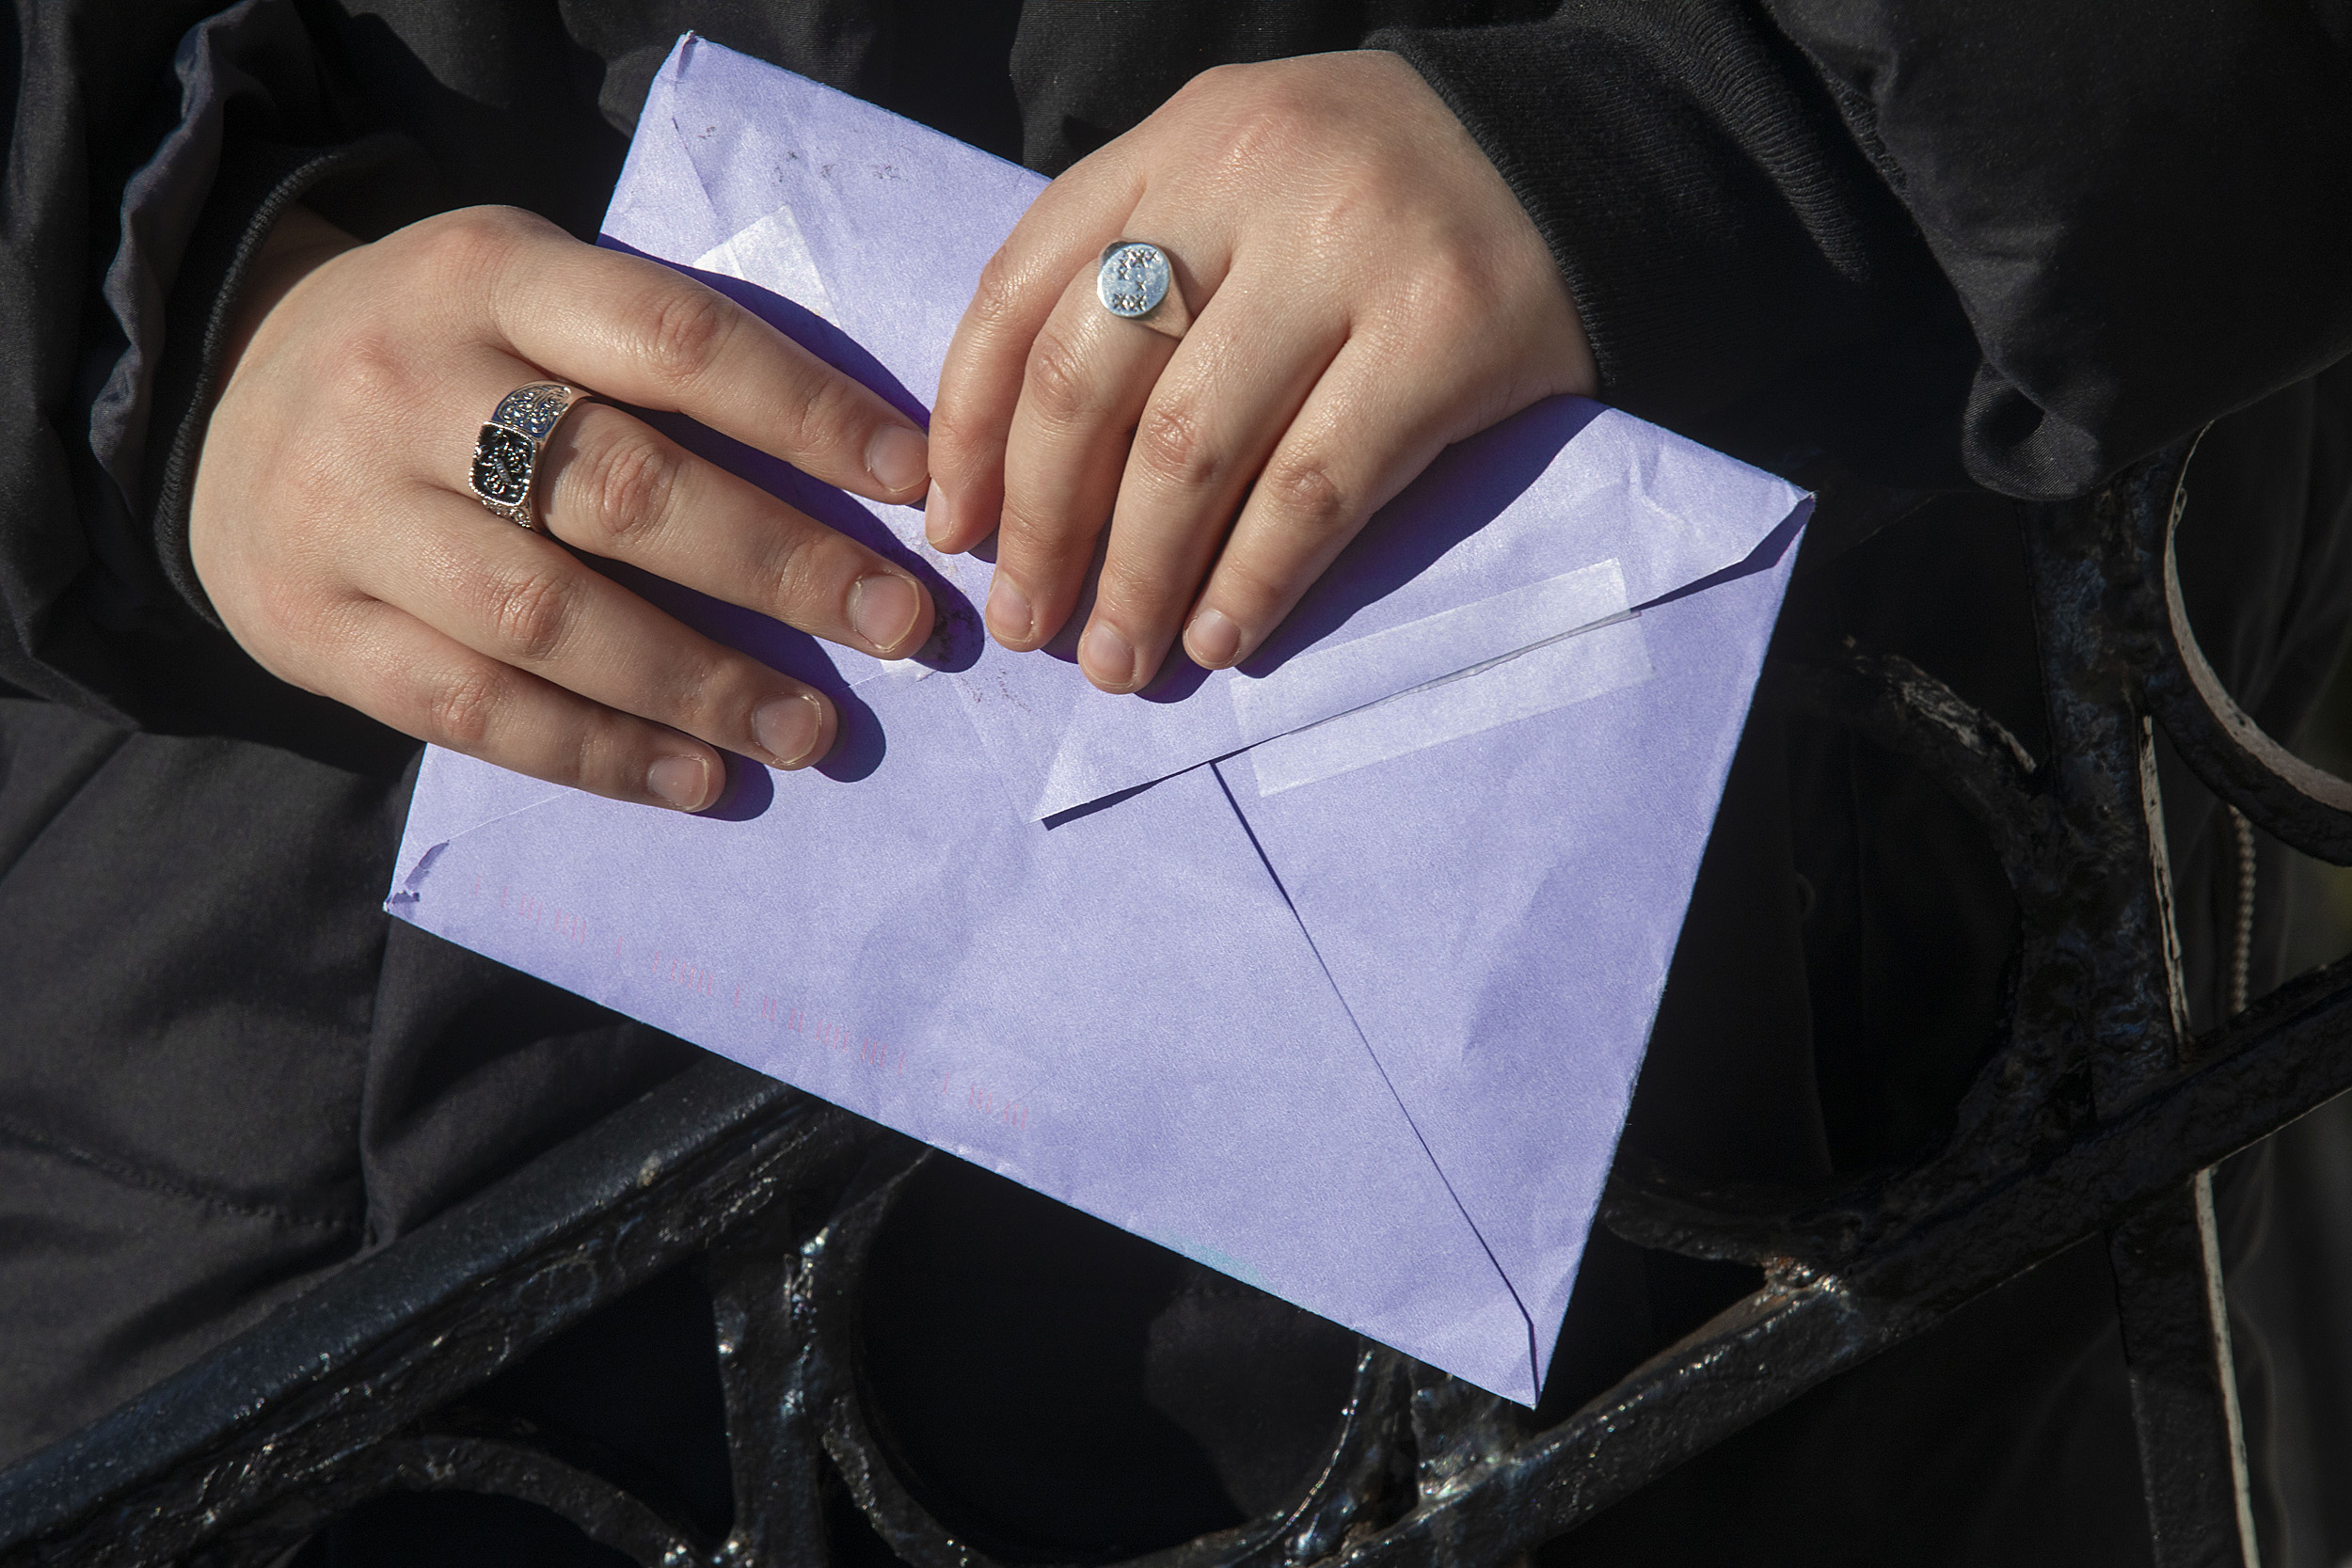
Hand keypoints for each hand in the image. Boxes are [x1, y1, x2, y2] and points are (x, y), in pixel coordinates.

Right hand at [190, 204, 937, 811]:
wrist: (217, 391)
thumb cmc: (443, 354)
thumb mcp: (528, 296)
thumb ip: (655, 358)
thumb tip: (862, 473)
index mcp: (488, 275)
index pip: (674, 339)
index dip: (805, 412)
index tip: (913, 481)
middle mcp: (407, 384)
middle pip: (621, 487)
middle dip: (781, 566)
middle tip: (900, 625)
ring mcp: (348, 513)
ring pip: (549, 616)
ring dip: (701, 685)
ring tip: (814, 731)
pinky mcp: (311, 629)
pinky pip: (476, 709)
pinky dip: (602, 755)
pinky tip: (700, 780)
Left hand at [924, 50, 1595, 692]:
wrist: (1583, 161)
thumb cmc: (1378, 199)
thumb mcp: (1239, 181)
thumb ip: (1138, 273)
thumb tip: (1013, 464)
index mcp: (1180, 141)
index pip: (1021, 290)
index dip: (969, 427)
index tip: (955, 531)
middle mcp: (1250, 177)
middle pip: (1089, 381)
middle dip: (1041, 526)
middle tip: (1028, 625)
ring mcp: (1351, 251)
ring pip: (1191, 449)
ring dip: (1139, 580)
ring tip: (1120, 660)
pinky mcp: (1445, 332)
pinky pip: (1315, 488)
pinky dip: (1254, 580)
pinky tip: (1223, 639)